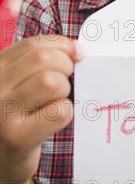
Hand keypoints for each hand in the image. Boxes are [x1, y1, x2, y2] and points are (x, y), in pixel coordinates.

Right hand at [0, 36, 84, 183]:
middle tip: (66, 81)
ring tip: (55, 102)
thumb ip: (37, 63)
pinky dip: (65, 112)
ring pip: (51, 82)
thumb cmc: (13, 118)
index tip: (77, 52)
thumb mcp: (14, 85)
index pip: (32, 45)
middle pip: (43, 59)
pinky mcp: (17, 138)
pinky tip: (54, 120)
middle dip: (65, 66)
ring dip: (64, 90)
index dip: (61, 45)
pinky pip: (58, 112)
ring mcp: (2, 113)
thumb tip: (77, 49)